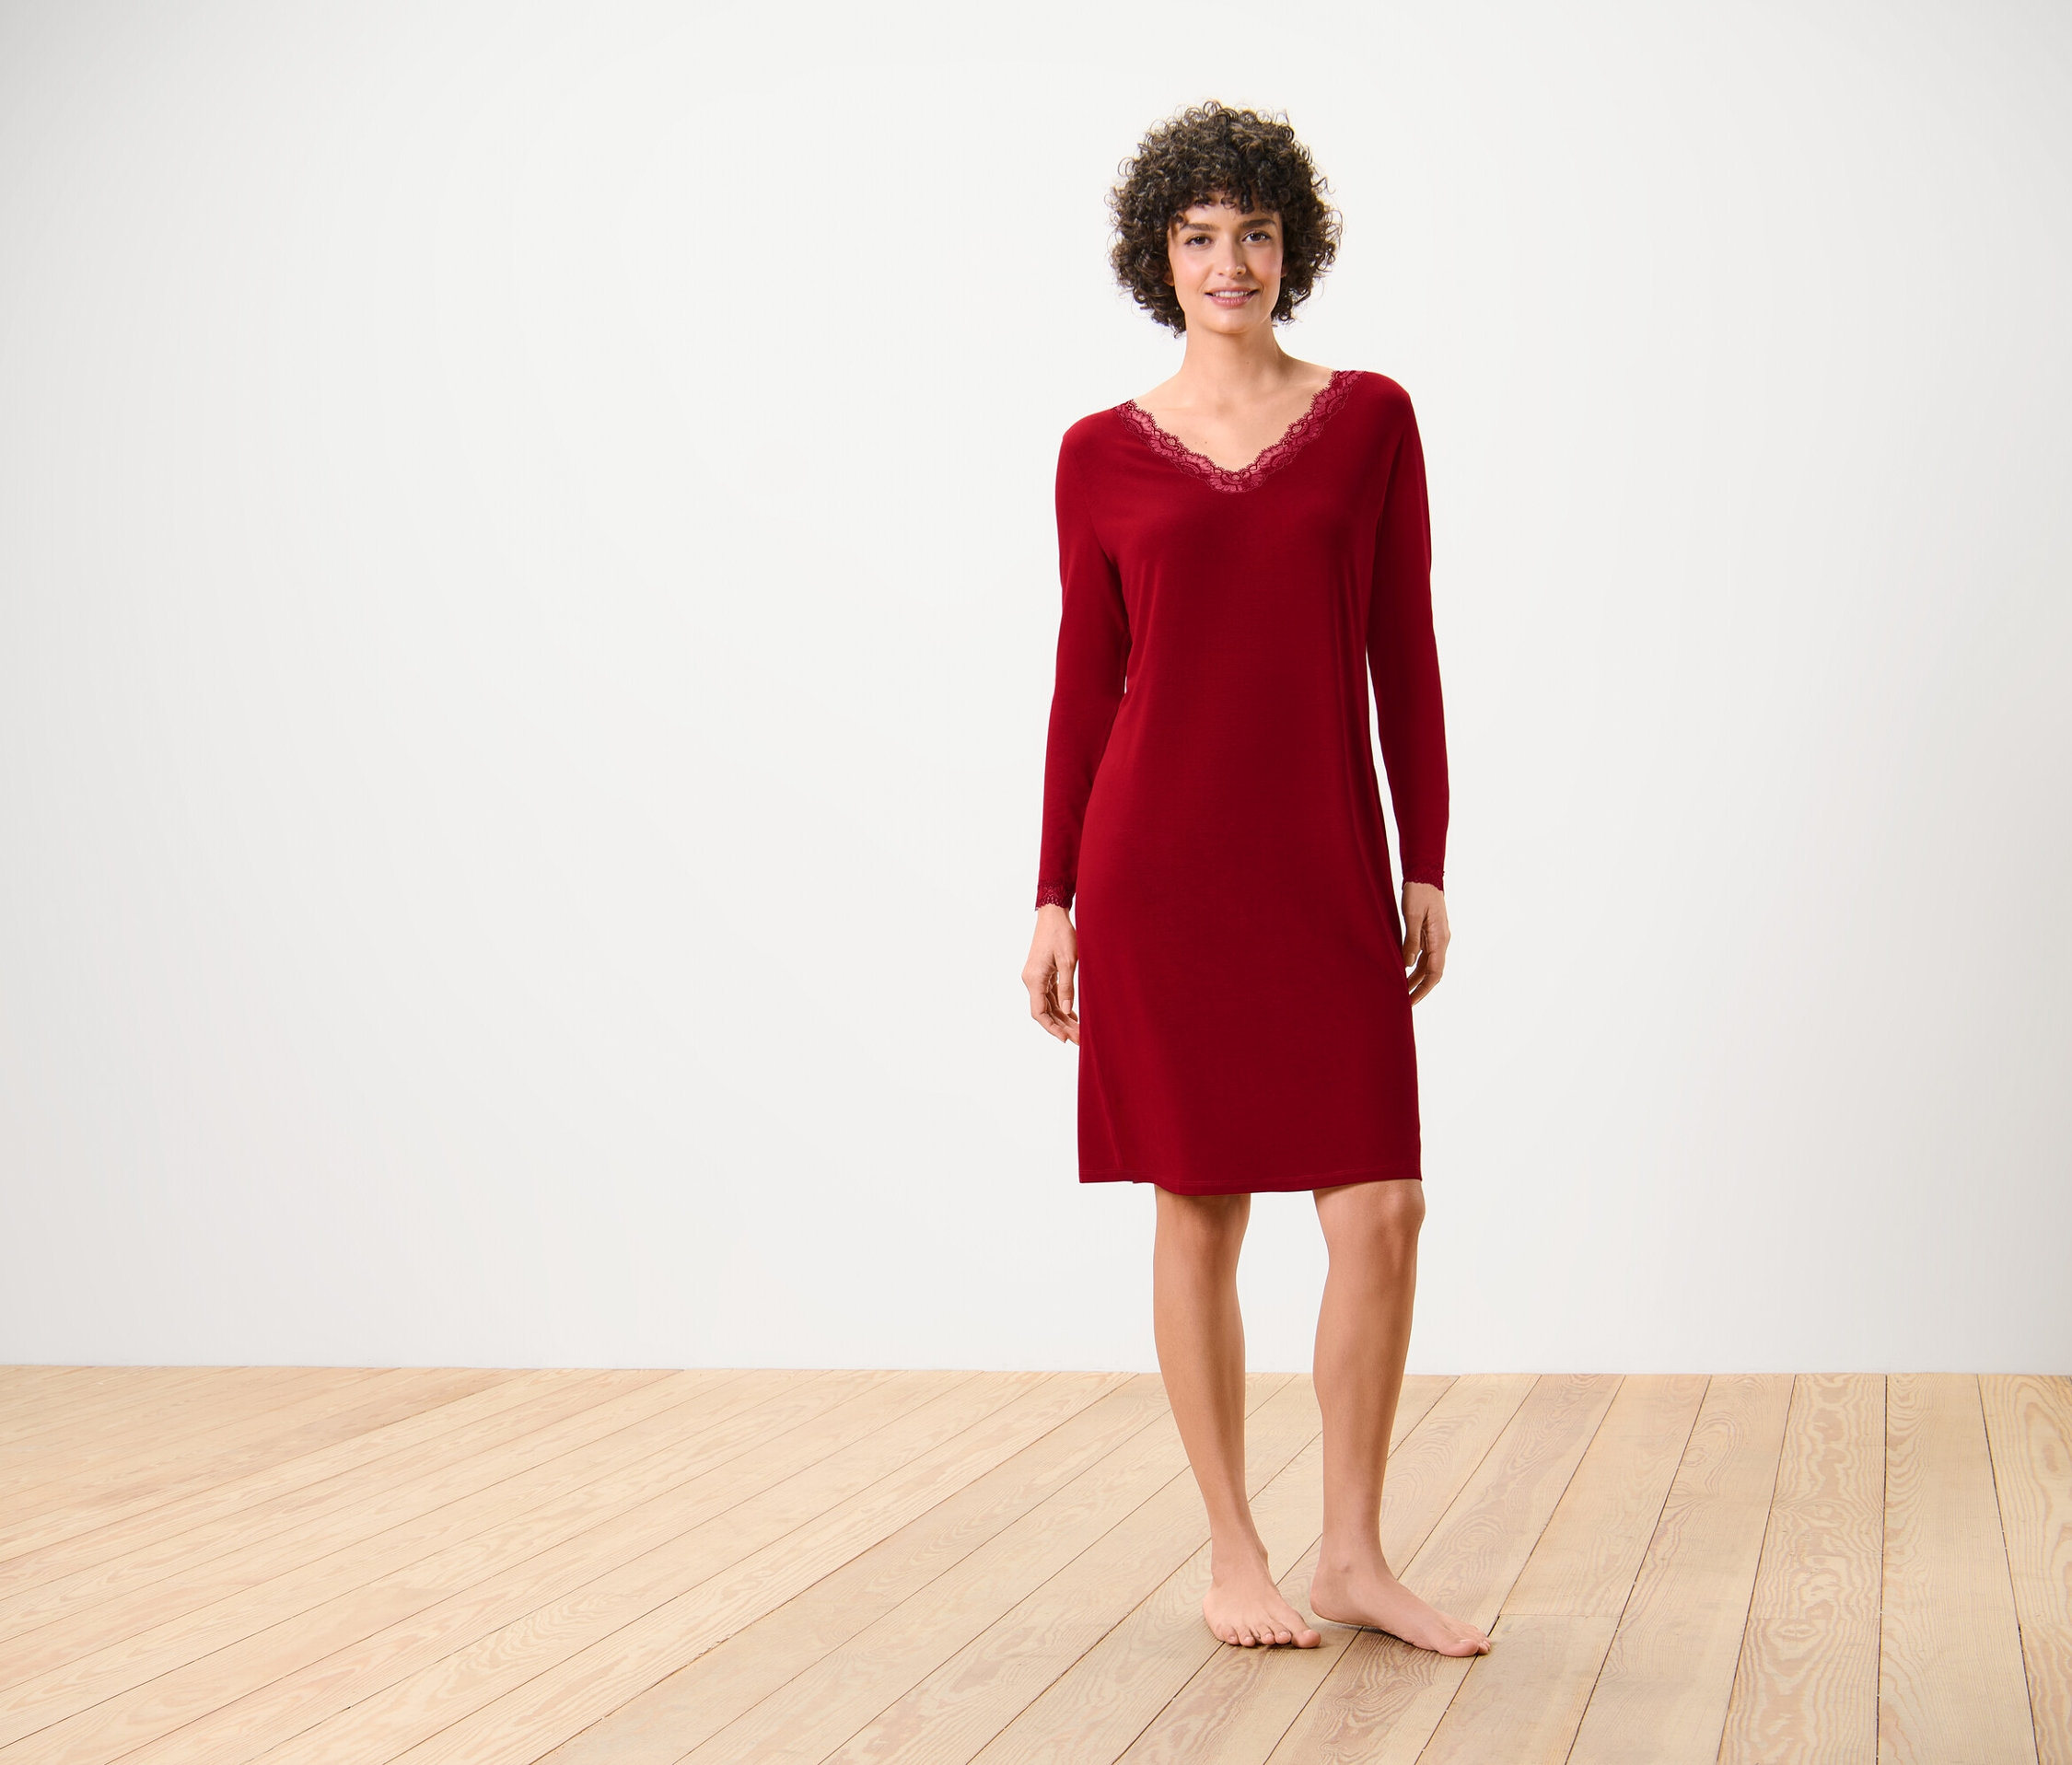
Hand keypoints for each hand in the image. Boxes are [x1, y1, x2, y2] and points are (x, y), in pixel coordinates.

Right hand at [1024, 904, 1080, 1043]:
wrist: (1053, 914)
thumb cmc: (1061, 934)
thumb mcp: (1068, 961)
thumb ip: (1067, 987)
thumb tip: (1066, 1012)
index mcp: (1034, 979)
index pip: (1039, 1013)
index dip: (1052, 1028)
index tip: (1065, 1039)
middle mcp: (1031, 980)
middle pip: (1044, 1011)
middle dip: (1061, 1026)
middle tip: (1079, 1038)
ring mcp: (1036, 977)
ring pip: (1047, 1005)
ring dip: (1061, 1018)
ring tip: (1078, 1031)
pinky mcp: (1042, 973)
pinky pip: (1050, 995)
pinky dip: (1060, 1006)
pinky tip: (1072, 1016)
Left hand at [1402, 881, 1448, 1004]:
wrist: (1425, 875)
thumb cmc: (1418, 892)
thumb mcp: (1413, 915)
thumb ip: (1411, 940)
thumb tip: (1407, 964)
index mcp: (1440, 938)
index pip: (1434, 972)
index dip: (1423, 989)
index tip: (1411, 1001)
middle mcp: (1441, 941)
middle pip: (1433, 972)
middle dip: (1420, 988)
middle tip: (1404, 1002)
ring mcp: (1437, 937)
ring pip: (1428, 965)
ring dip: (1416, 978)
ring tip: (1401, 990)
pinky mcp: (1430, 933)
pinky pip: (1425, 955)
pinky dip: (1415, 966)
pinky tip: (1404, 970)